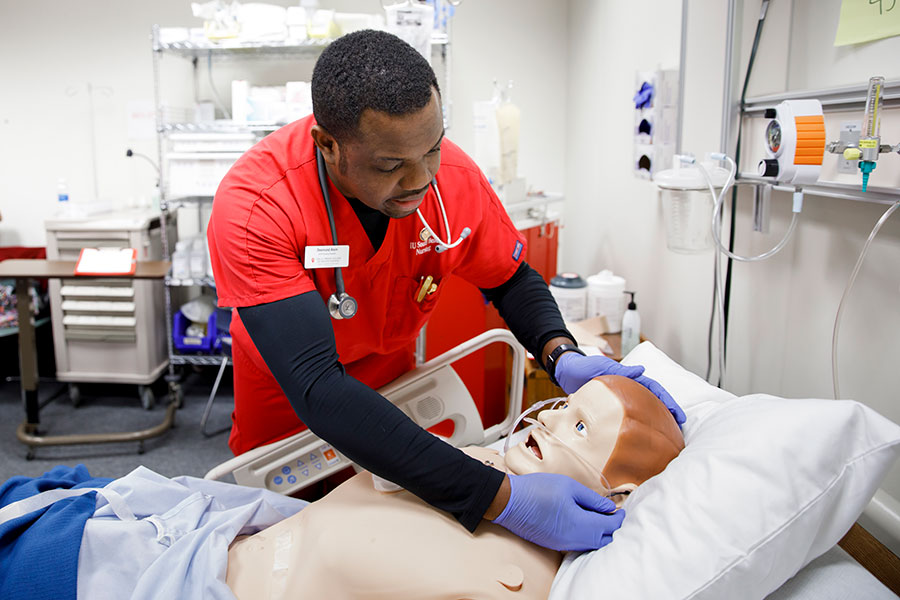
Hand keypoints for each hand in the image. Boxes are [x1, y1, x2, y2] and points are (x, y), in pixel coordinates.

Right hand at [492, 472, 624, 551]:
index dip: (619, 517)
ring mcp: (563, 544)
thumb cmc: (537, 490)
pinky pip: (577, 544)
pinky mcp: (554, 544)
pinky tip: (582, 522)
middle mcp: (573, 539)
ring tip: (597, 515)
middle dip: (611, 527)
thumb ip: (592, 499)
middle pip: (603, 540)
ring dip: (598, 532)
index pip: (610, 526)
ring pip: (590, 544)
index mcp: (580, 524)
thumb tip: (609, 507)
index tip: (621, 509)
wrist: (509, 502)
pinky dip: (585, 536)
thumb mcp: (569, 486)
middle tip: (611, 513)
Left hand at [555, 352, 685, 426]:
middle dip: (666, 416)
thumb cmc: (584, 367)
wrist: (566, 373)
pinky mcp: (609, 409)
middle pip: (652, 403)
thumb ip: (621, 369)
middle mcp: (628, 389)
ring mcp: (619, 400)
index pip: (655, 389)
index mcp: (630, 378)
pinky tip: (638, 438)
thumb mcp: (602, 366)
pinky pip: (626, 419)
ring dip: (653, 422)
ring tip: (664, 437)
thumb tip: (641, 370)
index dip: (668, 402)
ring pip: (641, 411)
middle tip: (677, 432)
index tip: (679, 415)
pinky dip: (635, 426)